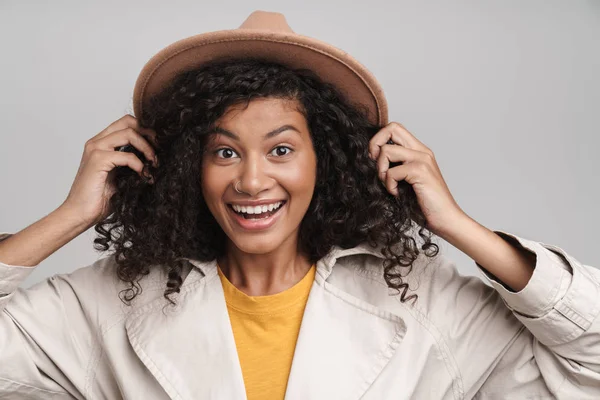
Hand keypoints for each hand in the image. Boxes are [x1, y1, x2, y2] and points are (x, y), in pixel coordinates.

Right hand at [61, 115, 158, 225]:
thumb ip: (132, 162)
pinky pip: (127, 155)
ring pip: (129, 133)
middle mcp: (97, 142)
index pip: (126, 122)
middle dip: (149, 134)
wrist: (80, 214)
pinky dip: (139, 164)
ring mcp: (96, 149)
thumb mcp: (121, 176)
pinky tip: (143, 175)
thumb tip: (155, 158)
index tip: (158, 146)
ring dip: (147, 148)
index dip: (145, 130)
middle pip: (129, 121)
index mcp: (102, 143)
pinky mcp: (97, 160)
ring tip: (154, 163)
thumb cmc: (99, 198)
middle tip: (159, 151)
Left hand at [368, 122, 467, 237]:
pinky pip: (392, 172)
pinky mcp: (421, 172)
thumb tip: (369, 161)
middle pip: (391, 128)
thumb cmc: (424, 204)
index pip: (394, 128)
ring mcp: (422, 160)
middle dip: (375, 145)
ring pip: (387, 150)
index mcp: (418, 151)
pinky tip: (397, 194)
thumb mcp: (405, 182)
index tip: (375, 160)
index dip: (378, 140)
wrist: (445, 219)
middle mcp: (421, 151)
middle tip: (377, 167)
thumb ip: (393, 168)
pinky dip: (389, 185)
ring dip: (381, 170)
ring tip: (389, 185)